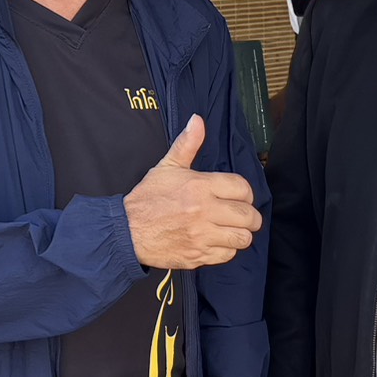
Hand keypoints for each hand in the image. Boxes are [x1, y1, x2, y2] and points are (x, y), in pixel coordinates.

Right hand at [124, 114, 261, 269]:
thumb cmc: (147, 198)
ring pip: (242, 238)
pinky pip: (227, 255)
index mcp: (199, 186)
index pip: (242, 188)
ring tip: (232, 230)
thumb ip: (187, 144)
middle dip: (250, 216)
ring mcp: (201, 236)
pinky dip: (226, 250)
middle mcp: (203, 211)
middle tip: (243, 216)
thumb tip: (197, 120)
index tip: (240, 197)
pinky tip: (217, 242)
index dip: (246, 193)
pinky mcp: (197, 255)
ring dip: (241, 234)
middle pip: (248, 216)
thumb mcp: (167, 167)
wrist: (126, 231)